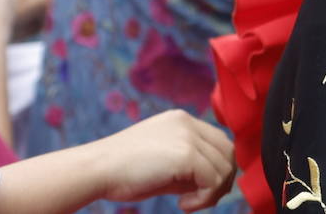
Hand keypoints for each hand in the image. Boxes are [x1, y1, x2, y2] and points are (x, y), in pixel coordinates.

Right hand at [92, 110, 235, 210]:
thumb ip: (190, 166)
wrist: (98, 169)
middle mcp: (187, 122)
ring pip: (225, 167)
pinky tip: (182, 204)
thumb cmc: (124, 171)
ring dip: (213, 192)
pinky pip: (214, 180)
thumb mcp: (164, 162)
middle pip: (227, 152)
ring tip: (189, 203)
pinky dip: (205, 198)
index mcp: (181, 120)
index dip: (217, 167)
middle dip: (222, 180)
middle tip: (200, 199)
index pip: (218, 141)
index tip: (199, 189)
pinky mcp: (186, 154)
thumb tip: (217, 182)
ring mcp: (187, 136)